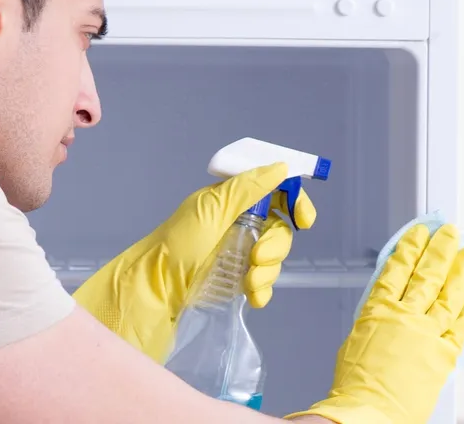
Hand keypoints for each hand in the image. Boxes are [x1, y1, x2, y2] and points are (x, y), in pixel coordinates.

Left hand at [73, 162, 314, 362]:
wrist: (159, 285)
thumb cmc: (179, 242)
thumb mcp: (212, 209)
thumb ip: (247, 188)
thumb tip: (280, 166)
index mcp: (234, 201)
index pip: (277, 194)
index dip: (296, 203)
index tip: (304, 220)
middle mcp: (241, 224)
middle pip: (282, 230)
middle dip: (276, 246)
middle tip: (256, 257)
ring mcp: (241, 252)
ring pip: (275, 258)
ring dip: (268, 271)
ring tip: (248, 281)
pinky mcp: (238, 278)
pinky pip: (264, 283)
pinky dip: (263, 291)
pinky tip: (254, 297)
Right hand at [286, 223, 463, 423]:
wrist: (368, 411)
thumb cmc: (355, 381)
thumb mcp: (355, 338)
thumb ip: (375, 319)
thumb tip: (387, 308)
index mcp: (378, 310)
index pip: (397, 269)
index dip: (410, 248)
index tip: (419, 233)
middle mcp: (405, 317)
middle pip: (427, 275)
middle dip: (439, 250)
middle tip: (449, 233)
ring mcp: (428, 334)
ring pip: (449, 295)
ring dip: (460, 272)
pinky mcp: (444, 355)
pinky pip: (461, 327)